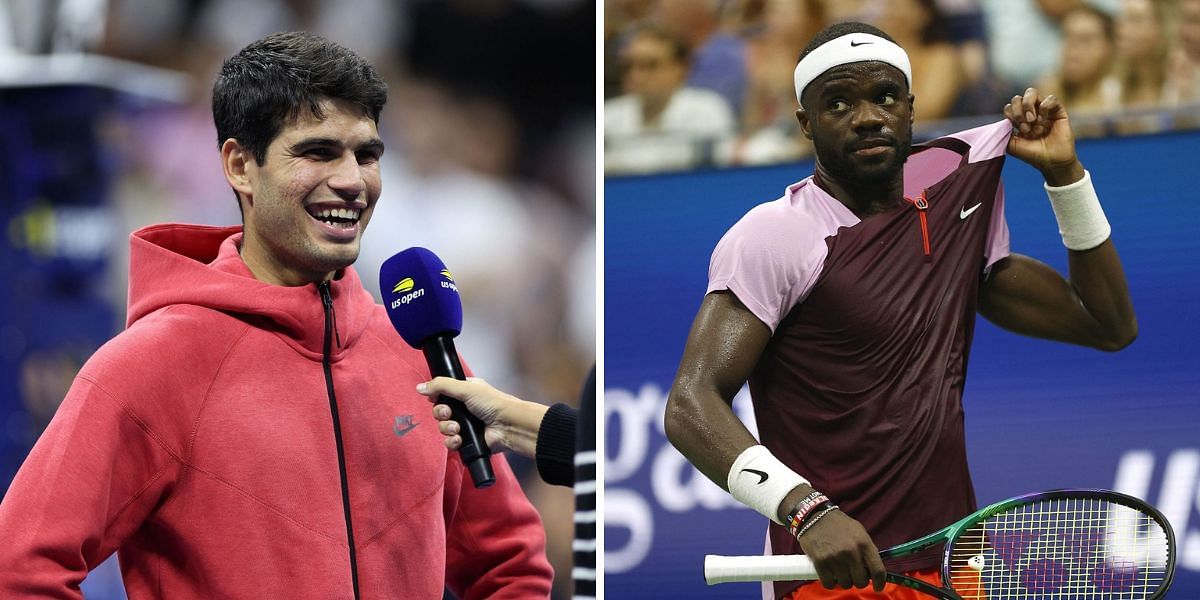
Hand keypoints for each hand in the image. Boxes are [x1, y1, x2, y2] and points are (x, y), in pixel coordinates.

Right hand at [416, 377, 546, 457]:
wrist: (507, 425)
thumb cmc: (492, 403)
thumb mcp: (465, 388)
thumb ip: (441, 386)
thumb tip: (420, 387)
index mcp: (464, 392)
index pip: (441, 395)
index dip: (436, 398)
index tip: (436, 399)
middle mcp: (463, 408)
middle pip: (439, 412)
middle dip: (441, 414)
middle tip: (450, 414)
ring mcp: (465, 425)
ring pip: (443, 428)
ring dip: (447, 429)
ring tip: (458, 428)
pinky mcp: (466, 441)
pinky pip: (449, 443)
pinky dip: (452, 442)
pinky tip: (459, 439)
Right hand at [796, 509, 886, 591]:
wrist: (814, 515)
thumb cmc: (839, 525)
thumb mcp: (859, 532)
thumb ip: (867, 549)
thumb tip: (872, 569)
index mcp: (864, 543)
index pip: (878, 570)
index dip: (880, 583)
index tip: (877, 587)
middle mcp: (851, 552)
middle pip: (861, 581)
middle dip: (858, 580)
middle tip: (853, 574)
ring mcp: (835, 558)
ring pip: (845, 584)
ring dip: (844, 581)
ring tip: (839, 571)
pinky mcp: (820, 562)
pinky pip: (829, 584)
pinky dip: (830, 582)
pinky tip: (829, 575)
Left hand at [1004, 88, 1084, 185]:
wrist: (1052, 162)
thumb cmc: (1032, 154)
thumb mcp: (1012, 145)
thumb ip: (1003, 132)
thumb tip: (1001, 120)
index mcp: (1019, 119)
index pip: (1009, 106)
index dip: (1011, 115)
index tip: (1017, 130)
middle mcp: (1030, 112)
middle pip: (1018, 98)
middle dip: (1018, 112)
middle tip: (1024, 128)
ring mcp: (1043, 109)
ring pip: (1031, 92)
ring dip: (1028, 107)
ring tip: (1033, 122)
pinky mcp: (1058, 110)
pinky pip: (1050, 98)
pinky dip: (1044, 108)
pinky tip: (1044, 121)